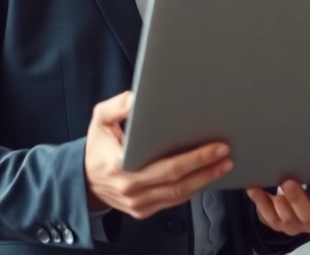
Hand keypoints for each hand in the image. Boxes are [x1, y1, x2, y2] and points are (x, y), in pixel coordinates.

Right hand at [84, 91, 233, 219]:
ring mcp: (138, 204)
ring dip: (205, 180)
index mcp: (121, 167)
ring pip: (179, 196)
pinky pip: (173, 203)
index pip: (166, 166)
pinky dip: (192, 189)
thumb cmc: (97, 147)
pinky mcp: (143, 211)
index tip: (213, 145)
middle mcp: (131, 190)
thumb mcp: (100, 120)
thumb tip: (138, 97)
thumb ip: (118, 106)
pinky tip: (206, 176)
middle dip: (206, 167)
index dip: (194, 158)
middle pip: (178, 182)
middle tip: (225, 152)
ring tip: (224, 164)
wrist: (84, 180)